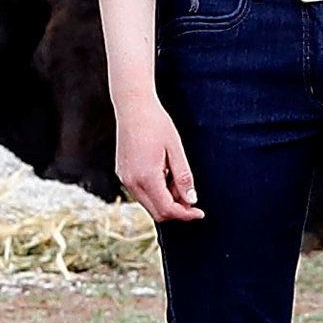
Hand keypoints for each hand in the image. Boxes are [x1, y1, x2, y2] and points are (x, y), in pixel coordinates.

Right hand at [113, 92, 199, 223]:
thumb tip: (191, 200)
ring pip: (148, 203)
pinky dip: (156, 192)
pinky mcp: (122, 173)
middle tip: (192, 199)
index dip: (185, 214)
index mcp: (146, 177)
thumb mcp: (176, 150)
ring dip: (166, 201)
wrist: (133, 107)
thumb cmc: (157, 124)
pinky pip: (141, 192)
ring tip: (177, 179)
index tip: (200, 212)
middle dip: (177, 210)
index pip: (167, 209)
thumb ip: (183, 177)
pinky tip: (164, 174)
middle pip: (157, 212)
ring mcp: (124, 178)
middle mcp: (131, 182)